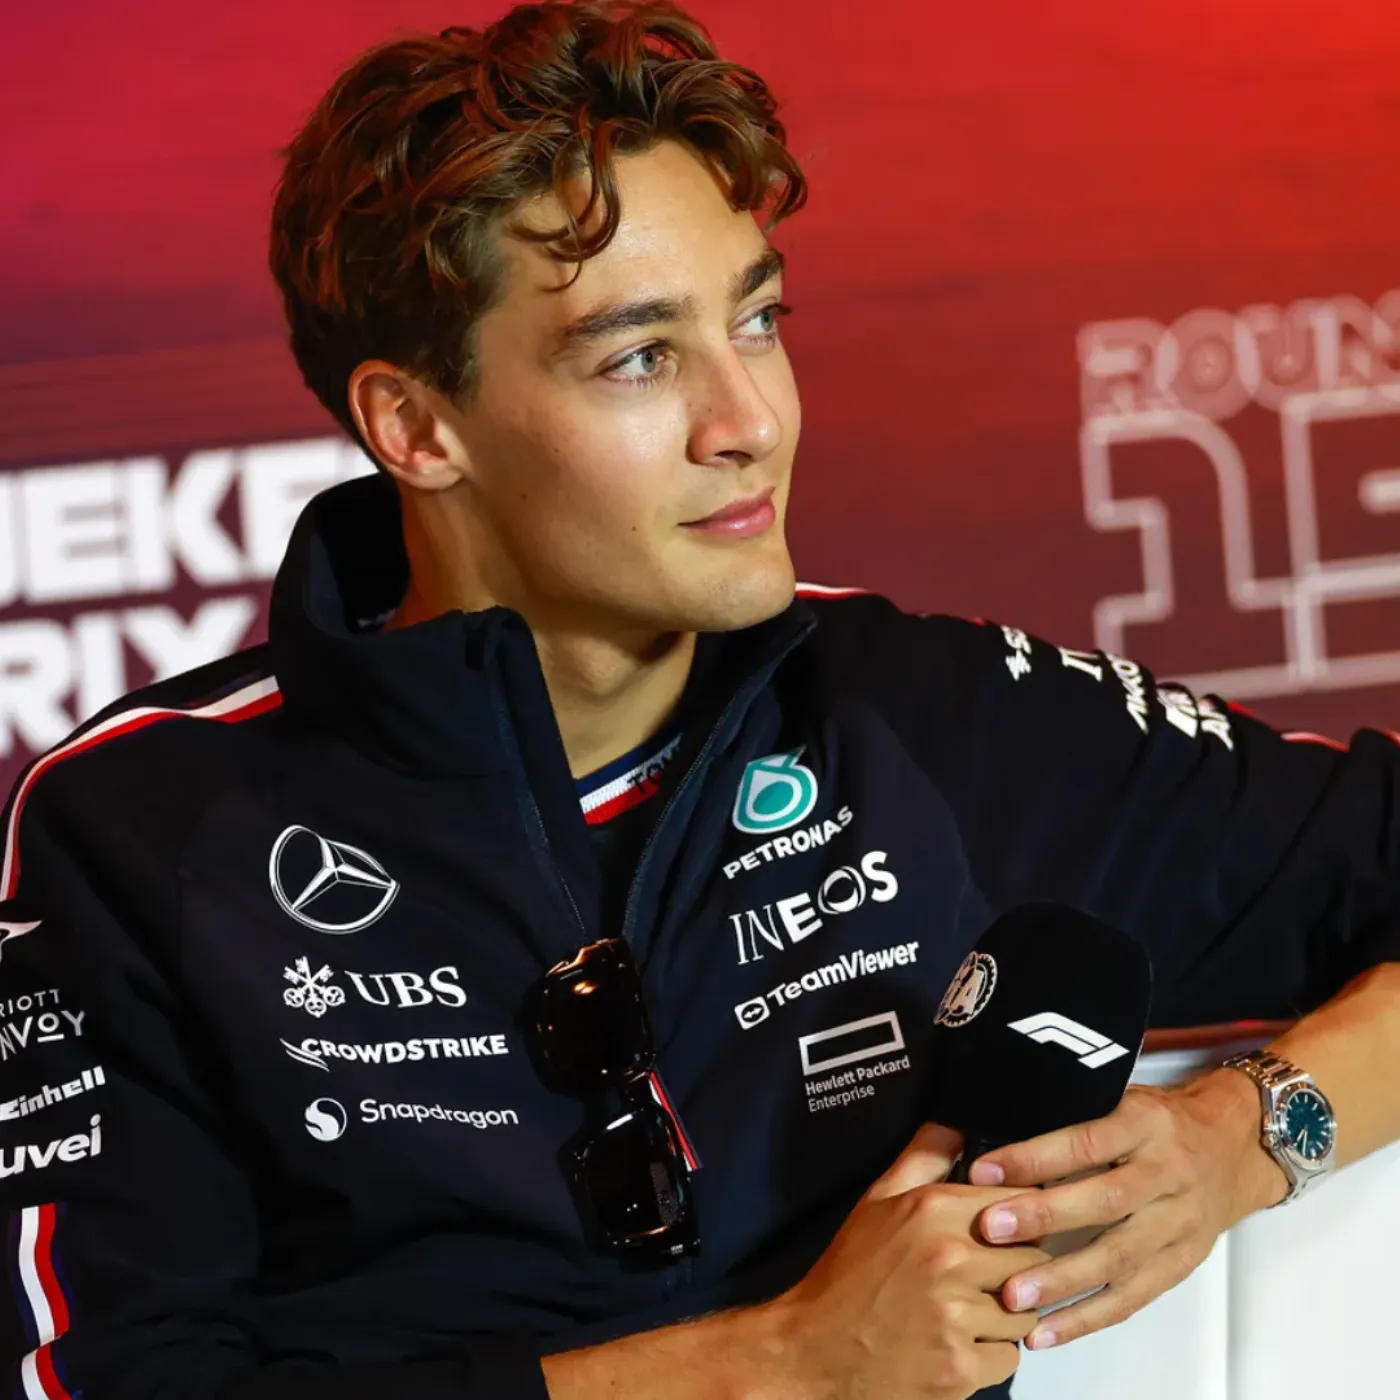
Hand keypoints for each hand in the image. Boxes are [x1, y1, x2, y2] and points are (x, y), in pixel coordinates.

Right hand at [765, 1123, 1051, 1399]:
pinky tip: (957, 1343)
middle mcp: (949, 1258)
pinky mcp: (960, 1367)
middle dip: (1014, 1269)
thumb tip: (957, 1123)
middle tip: (982, 1279)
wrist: (814, 1350)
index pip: (1019, 1202)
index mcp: (932, 1210)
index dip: (1019, 1219)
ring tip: (965, 1312)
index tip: (1004, 1234)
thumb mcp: (877, 1200)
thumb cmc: (848, 1275)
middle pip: (1034, 1258)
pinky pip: (1009, 1357)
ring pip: (1026, 1311)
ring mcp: (956, 1316)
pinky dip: (990, 1355)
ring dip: (1005, 1316)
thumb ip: (924, 1156)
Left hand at [963, 1072, 1287, 1350]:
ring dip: (1062, 1281)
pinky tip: (1044, 1331)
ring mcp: (1179, 1224)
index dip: (1034, 1157)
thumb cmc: (1157, 1121)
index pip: (1086, 1141)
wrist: (1232, 1147)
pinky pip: (1132, 1298)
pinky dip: (1086, 1318)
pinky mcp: (1181, 1264)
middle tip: (989, 1230)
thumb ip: (1070, 1117)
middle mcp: (1168, 1174)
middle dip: (1043, 1218)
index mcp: (1145, 1124)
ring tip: (1012, 1296)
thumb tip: (996, 1137)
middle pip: (1105, 1202)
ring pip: (1119, 1258)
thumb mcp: (1120, 1098)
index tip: (982, 1171)